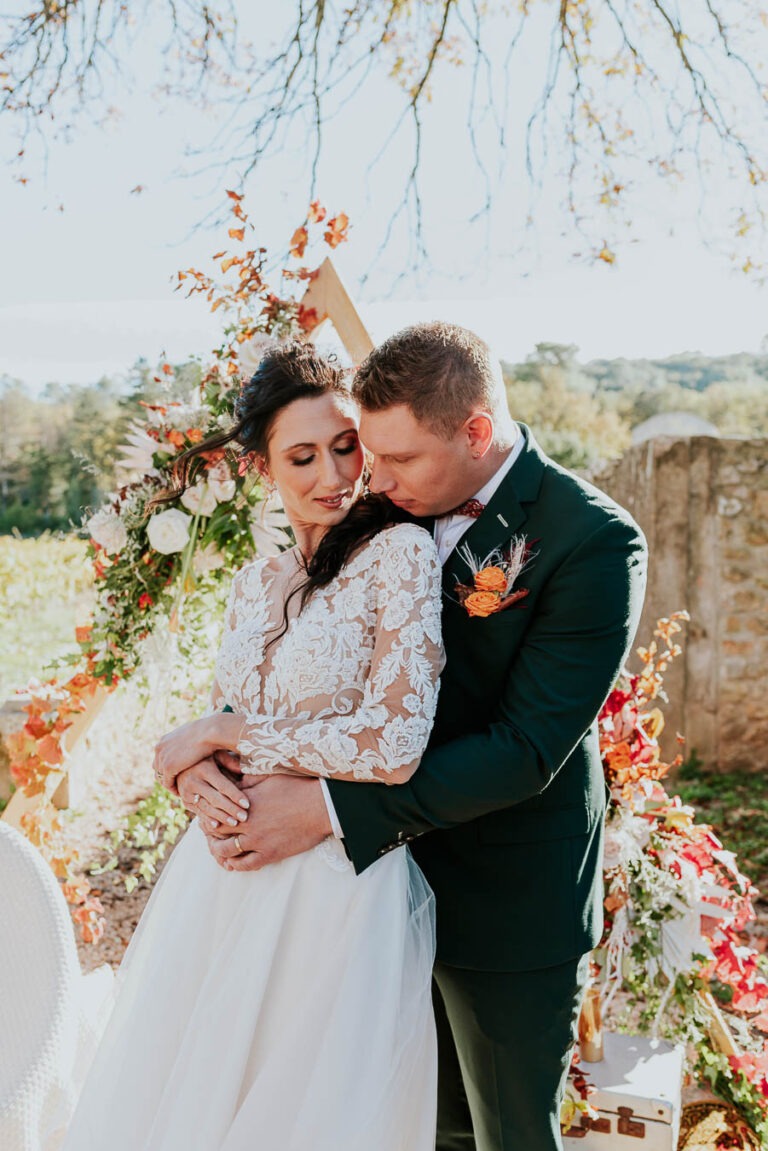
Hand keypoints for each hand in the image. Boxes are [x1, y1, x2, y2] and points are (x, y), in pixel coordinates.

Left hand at [154, 712, 242, 791]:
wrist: (209, 733)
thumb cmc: (207, 732)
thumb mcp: (192, 735)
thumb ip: (186, 741)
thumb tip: (191, 744)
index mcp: (164, 740)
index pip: (160, 758)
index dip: (168, 768)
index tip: (178, 775)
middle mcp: (159, 748)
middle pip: (157, 768)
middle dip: (166, 777)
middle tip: (177, 785)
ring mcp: (162, 758)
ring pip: (161, 777)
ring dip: (169, 785)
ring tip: (180, 791)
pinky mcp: (168, 767)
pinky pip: (167, 783)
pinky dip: (173, 789)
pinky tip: (182, 793)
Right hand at [177, 758, 249, 826]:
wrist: (179, 762)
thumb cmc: (206, 756)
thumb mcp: (216, 754)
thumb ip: (230, 761)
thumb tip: (246, 768)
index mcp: (204, 769)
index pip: (222, 785)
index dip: (235, 796)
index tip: (247, 804)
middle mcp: (193, 781)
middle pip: (215, 799)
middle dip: (231, 809)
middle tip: (244, 817)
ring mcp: (186, 792)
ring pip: (206, 808)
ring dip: (221, 817)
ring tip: (235, 823)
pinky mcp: (184, 800)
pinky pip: (198, 812)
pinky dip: (207, 820)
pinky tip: (217, 826)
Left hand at [204, 775, 332, 871]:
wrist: (321, 806)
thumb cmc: (299, 787)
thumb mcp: (270, 776)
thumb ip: (249, 779)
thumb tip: (234, 778)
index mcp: (246, 801)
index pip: (217, 808)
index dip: (209, 811)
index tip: (207, 813)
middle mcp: (248, 822)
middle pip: (216, 830)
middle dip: (209, 831)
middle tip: (208, 832)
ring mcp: (258, 840)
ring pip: (225, 851)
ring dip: (218, 851)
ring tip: (217, 850)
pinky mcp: (270, 854)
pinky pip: (245, 865)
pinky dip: (236, 864)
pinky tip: (233, 862)